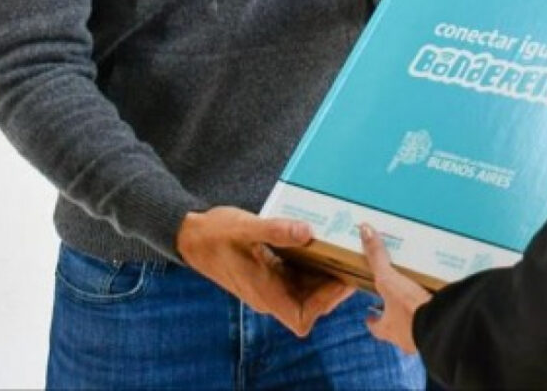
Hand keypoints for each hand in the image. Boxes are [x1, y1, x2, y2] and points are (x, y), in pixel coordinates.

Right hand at [176, 206, 354, 336]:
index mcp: (265, 293)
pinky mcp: (271, 272)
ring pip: (307, 288)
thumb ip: (276, 230)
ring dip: (325, 272)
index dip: (325, 304)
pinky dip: (313, 262)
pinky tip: (321, 241)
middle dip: (333, 284)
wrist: (193, 236)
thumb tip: (307, 232)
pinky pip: (298, 274)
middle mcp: (270, 294)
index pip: (301, 317)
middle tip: (353, 258)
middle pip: (311, 303)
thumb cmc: (216, 236)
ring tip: (344, 248)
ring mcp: (271, 284)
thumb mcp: (247, 228)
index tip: (341, 279)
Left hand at [360, 223, 430, 352]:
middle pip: (396, 327)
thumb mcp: (388, 280)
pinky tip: (442, 303)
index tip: (370, 314)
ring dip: (417, 316)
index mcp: (388, 328)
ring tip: (422, 297)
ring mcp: (422, 338)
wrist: (441, 327)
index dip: (373, 320)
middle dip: (397, 315)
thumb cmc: (409, 310)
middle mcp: (403, 337)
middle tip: (398, 300)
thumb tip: (364, 229)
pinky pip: (436, 324)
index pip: (376, 327)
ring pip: (416, 329)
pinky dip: (437, 315)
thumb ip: (377, 257)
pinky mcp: (440, 333)